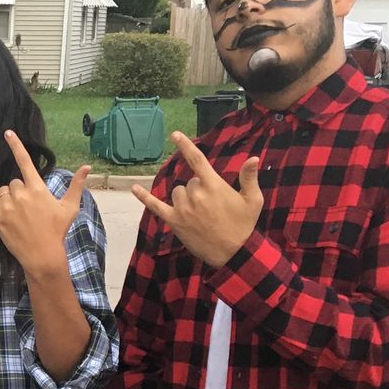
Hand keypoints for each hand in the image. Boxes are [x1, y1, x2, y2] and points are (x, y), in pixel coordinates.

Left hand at [0, 131, 90, 279]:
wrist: (44, 255)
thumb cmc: (58, 231)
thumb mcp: (70, 207)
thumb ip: (76, 185)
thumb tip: (87, 167)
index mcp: (37, 189)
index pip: (25, 162)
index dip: (16, 146)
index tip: (7, 133)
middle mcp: (20, 194)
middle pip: (13, 182)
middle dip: (19, 192)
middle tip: (30, 211)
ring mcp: (7, 206)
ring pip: (2, 192)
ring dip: (8, 200)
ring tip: (19, 217)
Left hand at [132, 131, 262, 267]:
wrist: (234, 254)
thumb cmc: (244, 226)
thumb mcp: (253, 200)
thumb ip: (249, 177)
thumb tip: (253, 157)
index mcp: (213, 185)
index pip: (196, 160)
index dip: (185, 146)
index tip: (175, 135)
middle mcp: (195, 194)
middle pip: (189, 182)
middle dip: (199, 189)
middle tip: (212, 207)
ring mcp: (183, 208)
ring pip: (177, 192)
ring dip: (185, 198)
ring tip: (199, 214)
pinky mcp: (174, 221)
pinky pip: (156, 206)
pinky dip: (144, 197)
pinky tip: (134, 188)